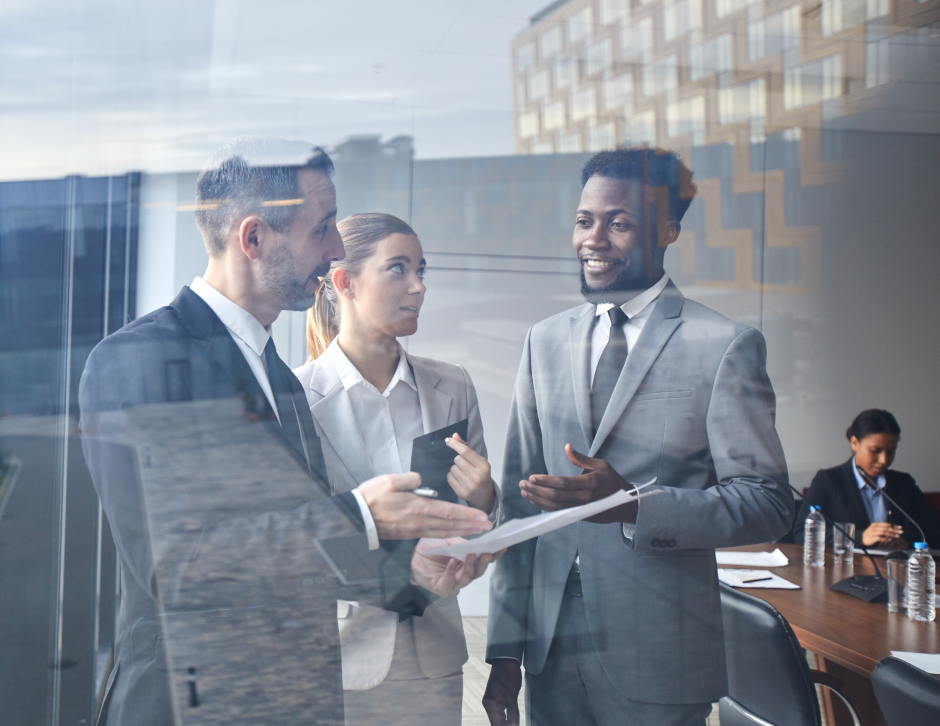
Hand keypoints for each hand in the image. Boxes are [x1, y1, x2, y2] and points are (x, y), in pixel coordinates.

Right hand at [358, 473, 492, 539]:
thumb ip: (411, 479)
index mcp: (418, 508)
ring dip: (463, 532)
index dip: (468, 515)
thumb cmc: (372, 497)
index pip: (449, 512)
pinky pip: (434, 535)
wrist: (357, 518)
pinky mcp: (409, 534)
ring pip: (444, 532)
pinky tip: (454, 534)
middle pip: (451, 525)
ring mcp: (415, 530)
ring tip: (477, 532)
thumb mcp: (391, 480)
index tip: (483, 517)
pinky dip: (448, 535)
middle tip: (489, 527)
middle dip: (471, 526)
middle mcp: (420, 522)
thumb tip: (422, 480)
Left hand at [410, 538, 503, 597]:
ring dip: (470, 567)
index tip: (503, 546)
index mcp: (468, 561)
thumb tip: (480, 540)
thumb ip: (463, 543)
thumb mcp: (450, 541)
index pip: (485, 559)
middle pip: (479, 571)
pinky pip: (449, 583)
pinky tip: (452, 562)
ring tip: (470, 555)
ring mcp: (454, 582)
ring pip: (467, 578)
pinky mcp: (442, 588)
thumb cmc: (431, 547)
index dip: (495, 554)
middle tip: (487, 553)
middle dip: (484, 562)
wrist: (411, 553)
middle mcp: (463, 573)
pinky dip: (452, 572)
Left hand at [445, 432, 496, 511]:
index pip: (466, 452)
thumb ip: (466, 447)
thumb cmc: (480, 473)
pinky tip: (459, 479)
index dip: (455, 444)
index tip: (447, 440)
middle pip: (457, 459)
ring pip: (452, 468)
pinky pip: (449, 478)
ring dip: (455, 469)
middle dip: (459, 460)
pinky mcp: (462, 493)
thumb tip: (454, 435)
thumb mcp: (478, 460)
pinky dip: (452, 476)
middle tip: (465, 466)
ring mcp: (470, 486)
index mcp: (484, 466)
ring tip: (463, 474)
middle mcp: (477, 476)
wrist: (484, 494)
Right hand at [482, 659, 521, 725]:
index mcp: (490, 704)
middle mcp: (490, 704)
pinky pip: (504, 712)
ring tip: (516, 724)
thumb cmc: (508, 675)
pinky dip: (509, 717)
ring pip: (501, 718)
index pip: (496, 725)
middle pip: (498, 723)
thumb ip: (513, 713)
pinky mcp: (500, 699)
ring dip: (508, 723)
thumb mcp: (512, 695)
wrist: (507, 660)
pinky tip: (515, 721)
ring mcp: (495, 702)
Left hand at [519, 444, 637, 523]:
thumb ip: (581, 458)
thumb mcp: (601, 465)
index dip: (546, 481)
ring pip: (555, 507)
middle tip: (522, 483)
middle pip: (556, 497)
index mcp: (590, 484)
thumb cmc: (612, 481)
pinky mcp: (579, 516)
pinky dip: (544, 507)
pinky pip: (558, 512)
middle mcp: (585, 499)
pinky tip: (534, 500)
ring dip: (537, 499)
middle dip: (537, 490)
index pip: (563, 484)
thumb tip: (567, 446)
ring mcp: (581, 509)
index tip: (532, 477)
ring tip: (524, 491)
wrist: (625, 505)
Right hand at [862, 522, 904, 547]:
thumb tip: (892, 529)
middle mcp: (874, 527)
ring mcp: (873, 532)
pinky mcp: (872, 538)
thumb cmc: (870, 534)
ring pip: (884, 532)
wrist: (861, 539)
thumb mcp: (875, 530)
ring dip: (892, 534)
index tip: (900, 527)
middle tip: (901, 531)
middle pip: (886, 528)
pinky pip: (880, 538)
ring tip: (898, 536)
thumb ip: (882, 529)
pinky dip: (886, 539)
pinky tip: (890, 540)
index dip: (894, 525)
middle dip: (895, 530)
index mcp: (875, 524)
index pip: (886, 524)